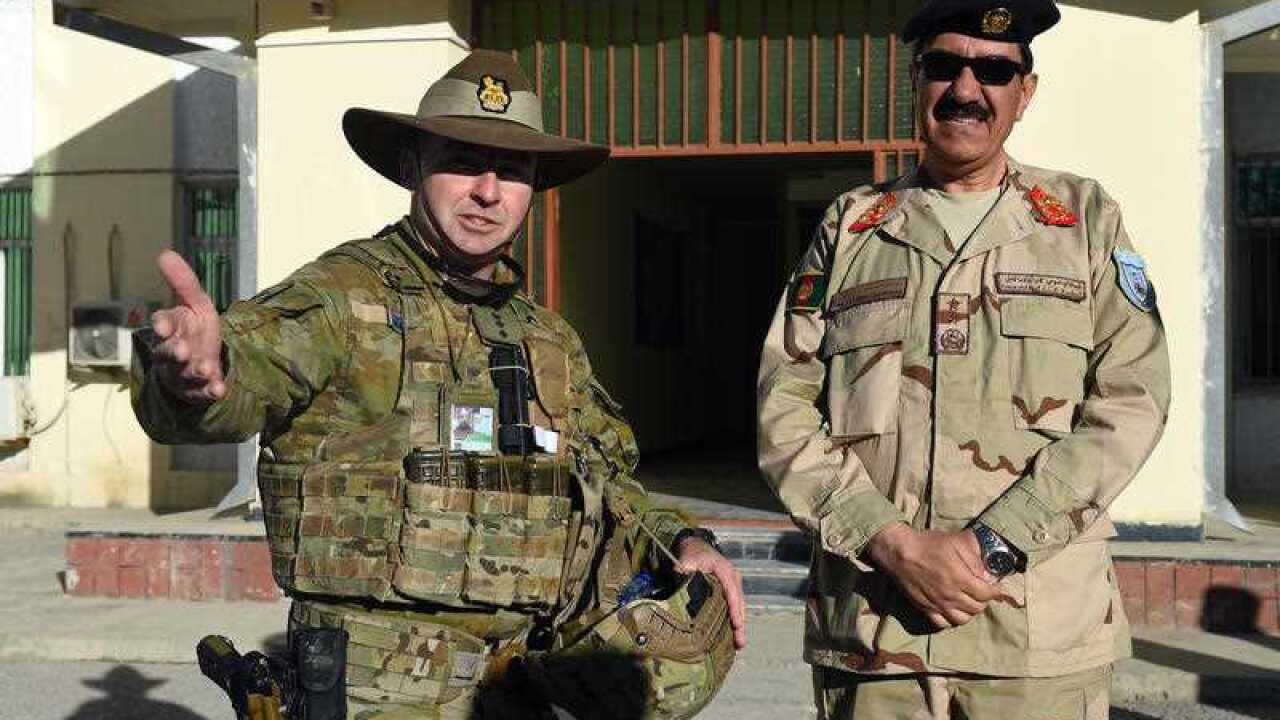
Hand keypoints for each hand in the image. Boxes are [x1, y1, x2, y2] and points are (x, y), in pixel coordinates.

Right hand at [149, 250, 225, 404]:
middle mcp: (171, 353)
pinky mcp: (198, 391)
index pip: (162, 325)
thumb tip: (165, 253)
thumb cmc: (195, 329)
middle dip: (175, 352)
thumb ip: (184, 283)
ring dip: (194, 371)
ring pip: (184, 375)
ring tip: (205, 367)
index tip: (162, 326)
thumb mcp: (196, 304)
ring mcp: (183, 374)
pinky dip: (209, 392)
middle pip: (168, 354)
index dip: (162, 325)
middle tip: (184, 350)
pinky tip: (219, 390)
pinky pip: (202, 394)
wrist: (204, 360)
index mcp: (171, 329)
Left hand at [675, 537, 747, 648]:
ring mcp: (733, 583)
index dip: (734, 609)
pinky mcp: (730, 589)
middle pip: (739, 602)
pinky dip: (735, 618)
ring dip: (739, 624)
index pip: (731, 591)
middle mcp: (733, 577)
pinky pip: (734, 605)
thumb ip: (685, 570)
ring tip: (739, 643)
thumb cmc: (691, 554)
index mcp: (724, 570)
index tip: (737, 624)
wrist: (695, 546)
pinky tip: (734, 634)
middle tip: (740, 642)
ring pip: (739, 606)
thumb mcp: (686, 560)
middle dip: (740, 622)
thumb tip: (682, 581)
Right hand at [866, 523, 999, 629]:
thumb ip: (975, 559)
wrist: (899, 552)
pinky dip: (951, 619)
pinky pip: (943, 623)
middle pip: (977, 608)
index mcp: (959, 578)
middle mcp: (950, 595)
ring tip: (969, 601)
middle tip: (982, 592)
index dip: (995, 592)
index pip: (986, 594)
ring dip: (969, 612)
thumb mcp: (955, 543)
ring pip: (962, 619)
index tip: (996, 588)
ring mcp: (937, 604)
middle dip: (983, 601)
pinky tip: (952, 609)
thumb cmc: (928, 544)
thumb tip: (989, 574)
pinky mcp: (925, 608)